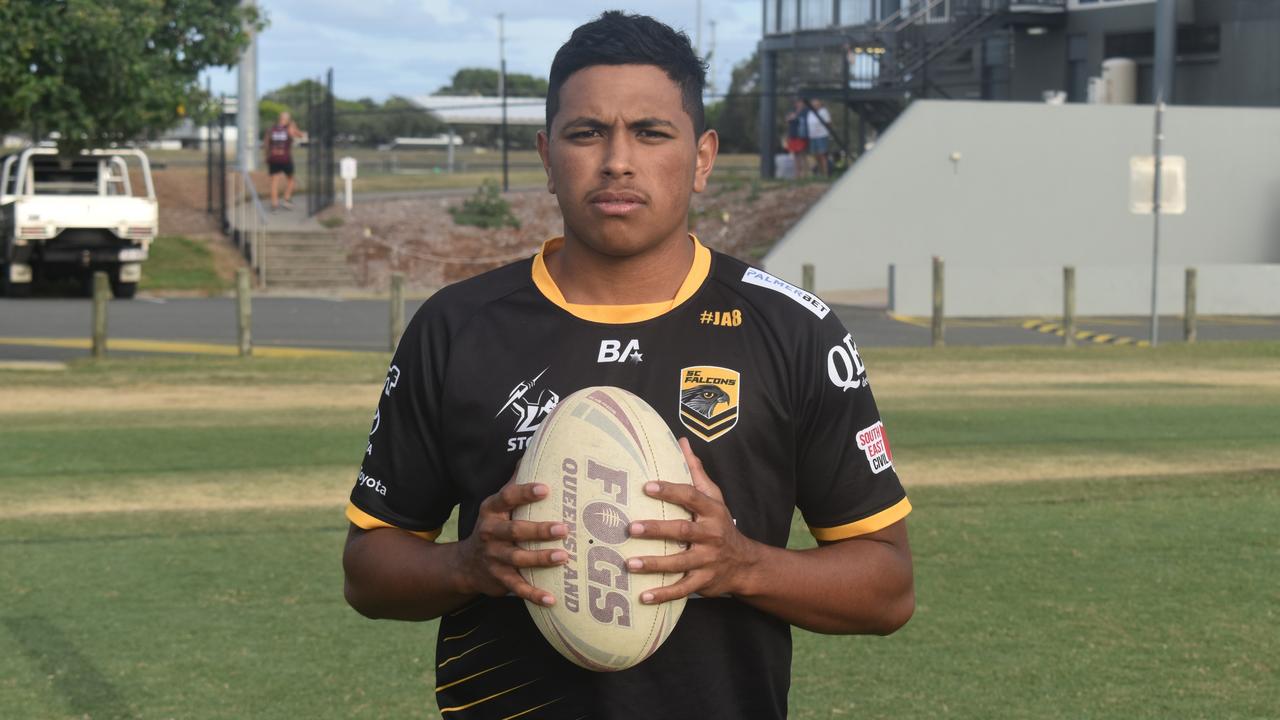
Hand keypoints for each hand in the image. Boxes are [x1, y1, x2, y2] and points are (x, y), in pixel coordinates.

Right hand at [455, 476, 567, 606]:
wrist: (466, 564)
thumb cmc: (494, 527)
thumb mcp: (498, 505)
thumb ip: (514, 484)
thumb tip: (532, 453)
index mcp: (492, 510)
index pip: (507, 498)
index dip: (525, 492)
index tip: (546, 488)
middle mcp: (490, 533)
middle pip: (514, 531)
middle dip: (538, 530)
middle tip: (563, 528)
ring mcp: (494, 558)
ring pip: (518, 559)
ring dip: (541, 559)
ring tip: (563, 557)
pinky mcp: (500, 580)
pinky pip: (518, 588)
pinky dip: (534, 594)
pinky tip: (552, 599)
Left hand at [625, 438, 760, 603]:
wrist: (745, 564)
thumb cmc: (720, 524)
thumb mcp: (714, 497)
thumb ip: (696, 472)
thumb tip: (682, 442)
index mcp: (712, 511)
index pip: (691, 497)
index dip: (669, 491)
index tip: (646, 486)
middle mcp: (711, 535)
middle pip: (682, 530)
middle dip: (656, 529)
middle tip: (630, 527)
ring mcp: (708, 560)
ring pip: (679, 562)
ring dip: (654, 564)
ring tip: (630, 563)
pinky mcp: (704, 581)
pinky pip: (682, 589)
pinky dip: (663, 594)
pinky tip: (643, 597)